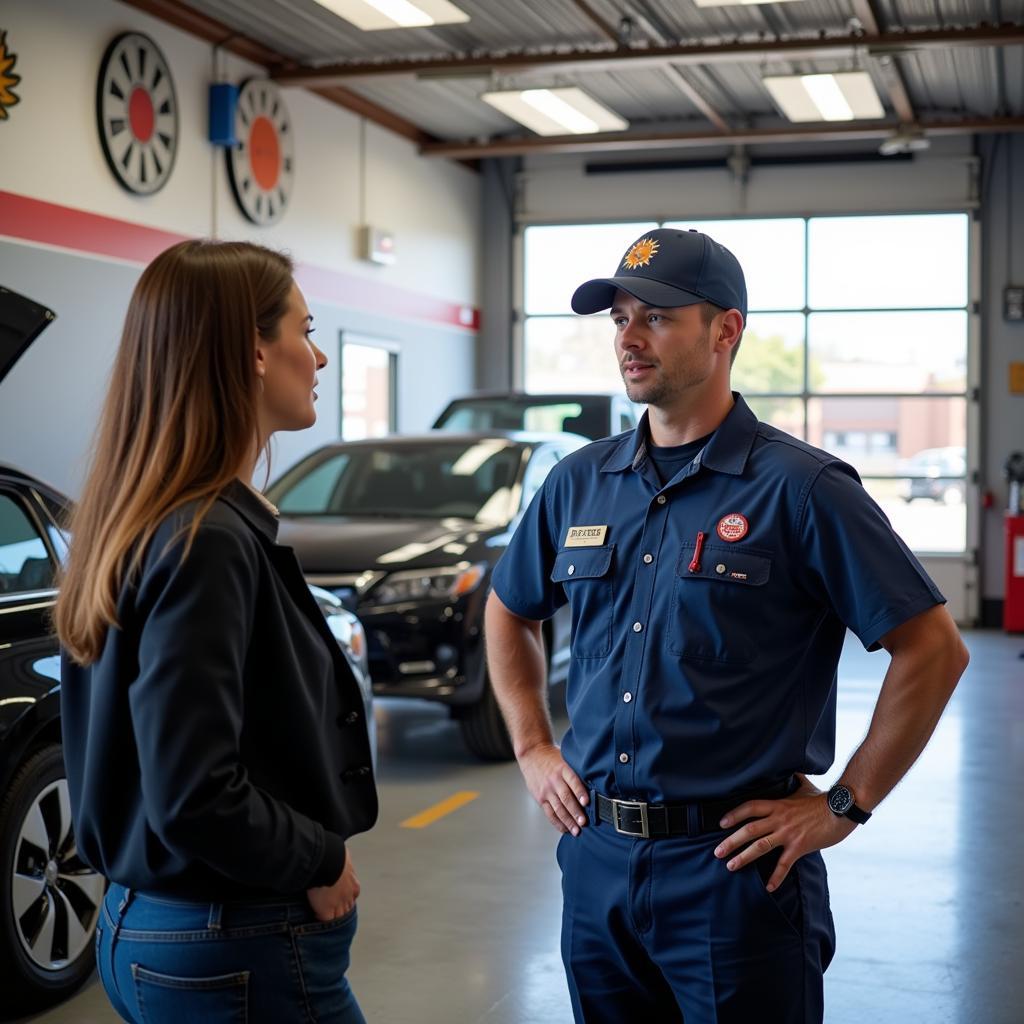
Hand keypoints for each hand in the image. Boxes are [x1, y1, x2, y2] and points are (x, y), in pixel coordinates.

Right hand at [306, 851, 359, 921]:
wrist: (328, 861)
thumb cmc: (335, 854)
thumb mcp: (344, 855)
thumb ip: (343, 859)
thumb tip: (341, 853)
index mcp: (354, 884)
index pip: (353, 895)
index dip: (347, 897)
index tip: (341, 898)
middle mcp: (348, 896)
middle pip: (347, 908)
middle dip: (342, 909)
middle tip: (334, 910)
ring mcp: (338, 904)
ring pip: (338, 916)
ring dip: (333, 916)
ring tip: (325, 916)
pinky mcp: (326, 910)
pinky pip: (325, 920)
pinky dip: (321, 919)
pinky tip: (316, 916)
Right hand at [518, 743, 588, 835]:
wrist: (532, 754)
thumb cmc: (552, 757)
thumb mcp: (566, 758)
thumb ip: (576, 771)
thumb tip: (594, 784)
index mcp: (563, 769)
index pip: (573, 781)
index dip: (580, 792)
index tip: (586, 802)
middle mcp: (554, 780)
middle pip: (565, 798)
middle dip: (575, 812)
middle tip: (584, 822)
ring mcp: (546, 790)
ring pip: (558, 808)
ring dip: (568, 821)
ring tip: (576, 830)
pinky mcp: (540, 798)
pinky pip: (549, 813)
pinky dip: (557, 822)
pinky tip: (565, 829)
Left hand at [713, 774, 856, 890]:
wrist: (842, 809)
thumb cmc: (823, 799)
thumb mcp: (804, 786)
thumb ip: (794, 781)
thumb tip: (792, 770)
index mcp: (778, 804)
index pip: (750, 808)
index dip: (734, 815)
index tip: (721, 823)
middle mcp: (779, 818)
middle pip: (749, 829)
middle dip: (731, 841)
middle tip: (717, 852)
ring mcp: (788, 833)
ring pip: (760, 846)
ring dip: (743, 857)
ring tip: (730, 866)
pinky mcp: (800, 846)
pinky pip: (784, 864)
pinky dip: (776, 876)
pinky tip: (768, 887)